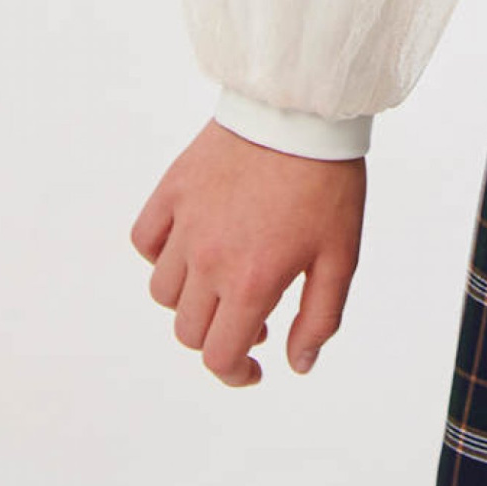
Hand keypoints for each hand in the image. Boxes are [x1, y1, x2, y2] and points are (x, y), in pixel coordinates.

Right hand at [130, 119, 365, 387]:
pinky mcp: (173, 189)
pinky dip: (160, 255)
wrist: (305, 111)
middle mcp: (209, 259)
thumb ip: (319, 319)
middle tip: (250, 317)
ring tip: (223, 281)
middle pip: (189, 331)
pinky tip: (189, 248)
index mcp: (252, 280)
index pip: (219, 356)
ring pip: (163, 292)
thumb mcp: (341, 257)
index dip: (234, 374)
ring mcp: (186, 224)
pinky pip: (145, 241)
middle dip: (218, 337)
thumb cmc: (328, 183)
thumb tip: (296, 365)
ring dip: (190, 301)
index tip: (251, 367)